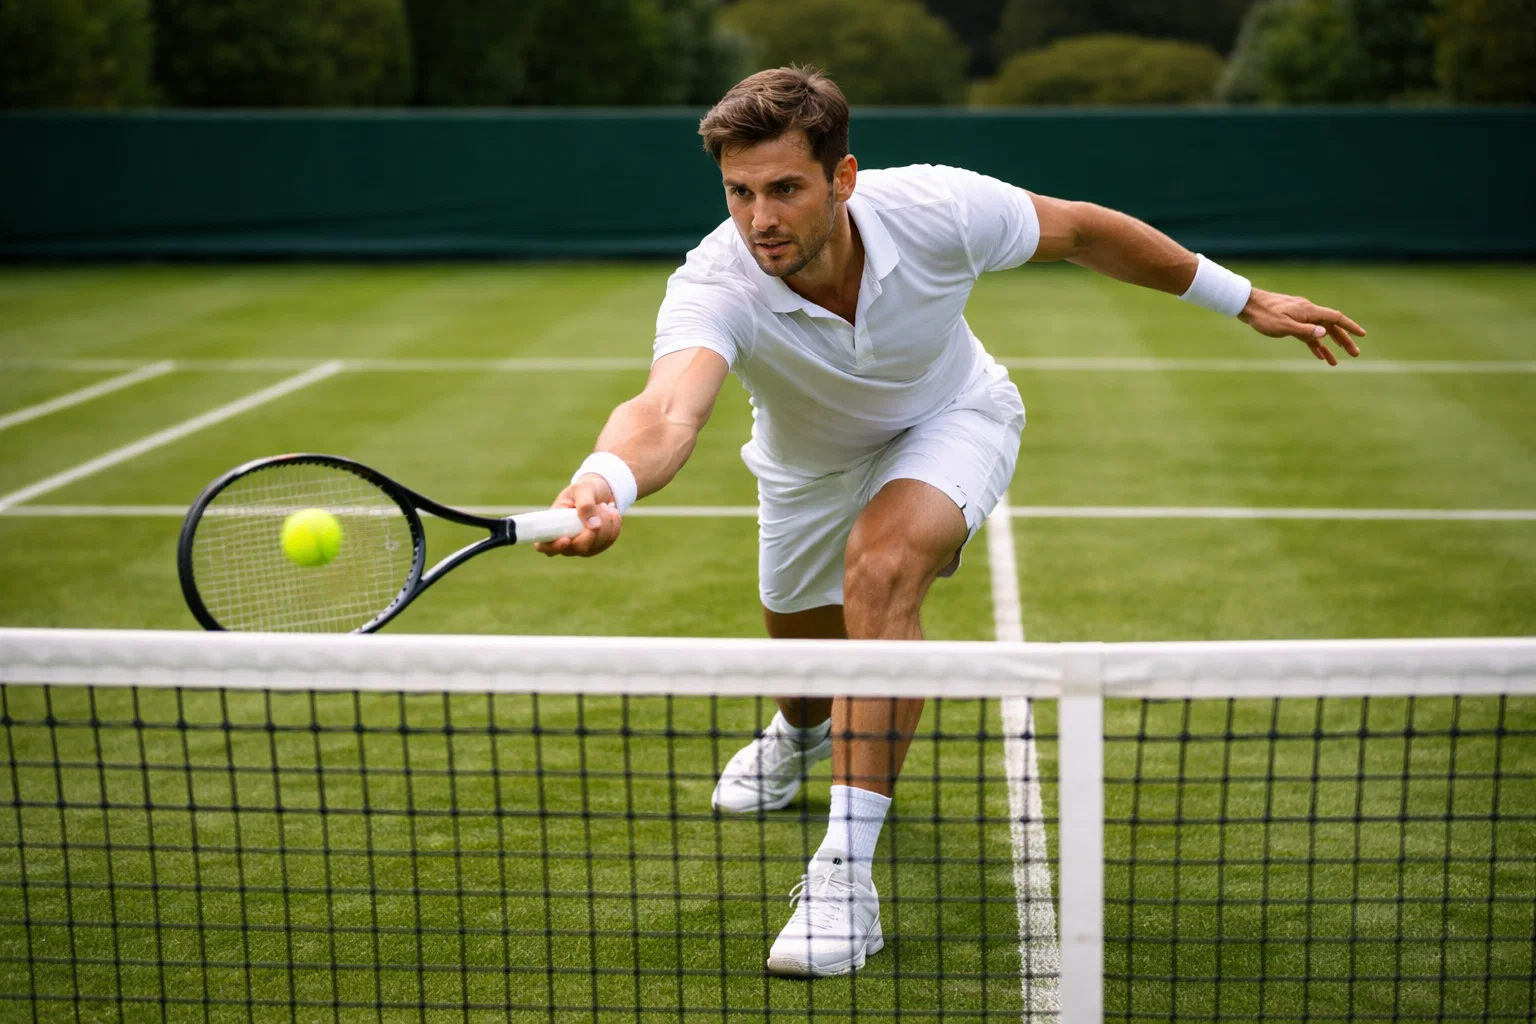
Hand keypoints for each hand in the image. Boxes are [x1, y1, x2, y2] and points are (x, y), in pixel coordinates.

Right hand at [533, 474, 622, 556]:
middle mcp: (565, 539)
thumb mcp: (583, 489)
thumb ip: (585, 504)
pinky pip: (607, 542)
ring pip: (595, 546)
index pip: (544, 545)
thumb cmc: (586, 488)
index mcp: (552, 524)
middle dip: (592, 530)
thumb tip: (593, 526)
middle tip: (601, 507)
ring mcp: (581, 545)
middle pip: (577, 548)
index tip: (566, 539)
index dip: (553, 546)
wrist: (601, 491)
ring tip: (605, 505)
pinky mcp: (596, 546)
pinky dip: (613, 527)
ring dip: (606, 524)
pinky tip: (612, 514)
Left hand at [1238, 288, 1366, 365]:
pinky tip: (1319, 356)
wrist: (1247, 305)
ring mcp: (1300, 317)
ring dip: (1329, 346)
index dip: (1350, 326)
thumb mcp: (1283, 326)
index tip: (1362, 335)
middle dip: (1344, 341)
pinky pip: (1307, 334)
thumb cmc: (1264, 316)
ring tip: (1336, 362)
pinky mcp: (1292, 321)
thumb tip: (1325, 333)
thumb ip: (1304, 331)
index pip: (1335, 318)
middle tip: (1355, 354)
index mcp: (1309, 311)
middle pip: (1331, 327)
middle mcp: (1308, 312)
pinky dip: (1314, 345)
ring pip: (1319, 332)